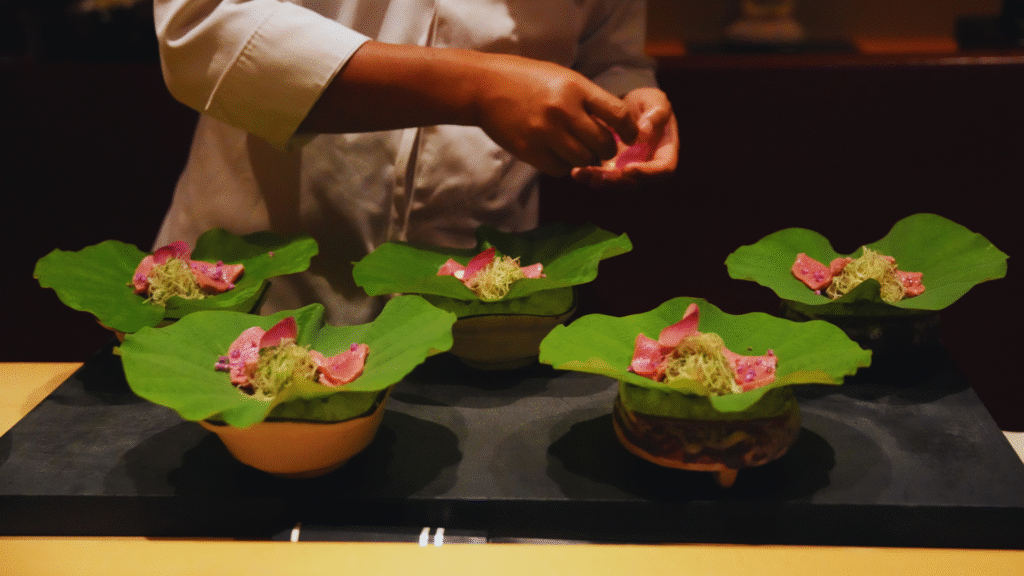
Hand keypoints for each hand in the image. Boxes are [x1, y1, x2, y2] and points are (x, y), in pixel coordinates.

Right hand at [470, 53, 638, 176]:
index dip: (629, 130)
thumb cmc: (527, 79)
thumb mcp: (562, 77)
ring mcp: (546, 133)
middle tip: (601, 149)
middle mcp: (563, 111)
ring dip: (585, 160)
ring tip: (578, 151)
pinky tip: (557, 154)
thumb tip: (616, 126)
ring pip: (583, 160)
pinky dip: (563, 166)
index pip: (617, 114)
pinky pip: (560, 169)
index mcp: (575, 88)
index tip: (630, 137)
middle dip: (607, 150)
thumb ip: (587, 100)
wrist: (484, 87)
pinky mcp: (530, 151)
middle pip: (603, 144)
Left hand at [571, 87, 677, 186]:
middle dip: (617, 181)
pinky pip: (602, 176)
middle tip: (599, 176)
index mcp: (665, 151)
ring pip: (616, 183)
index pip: (664, 169)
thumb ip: (656, 113)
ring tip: (582, 174)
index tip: (628, 169)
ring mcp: (629, 169)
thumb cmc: (646, 103)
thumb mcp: (655, 100)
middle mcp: (648, 165)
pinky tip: (575, 172)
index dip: (647, 172)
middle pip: (636, 182)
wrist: (627, 107)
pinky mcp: (612, 169)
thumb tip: (644, 132)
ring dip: (599, 181)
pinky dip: (589, 175)